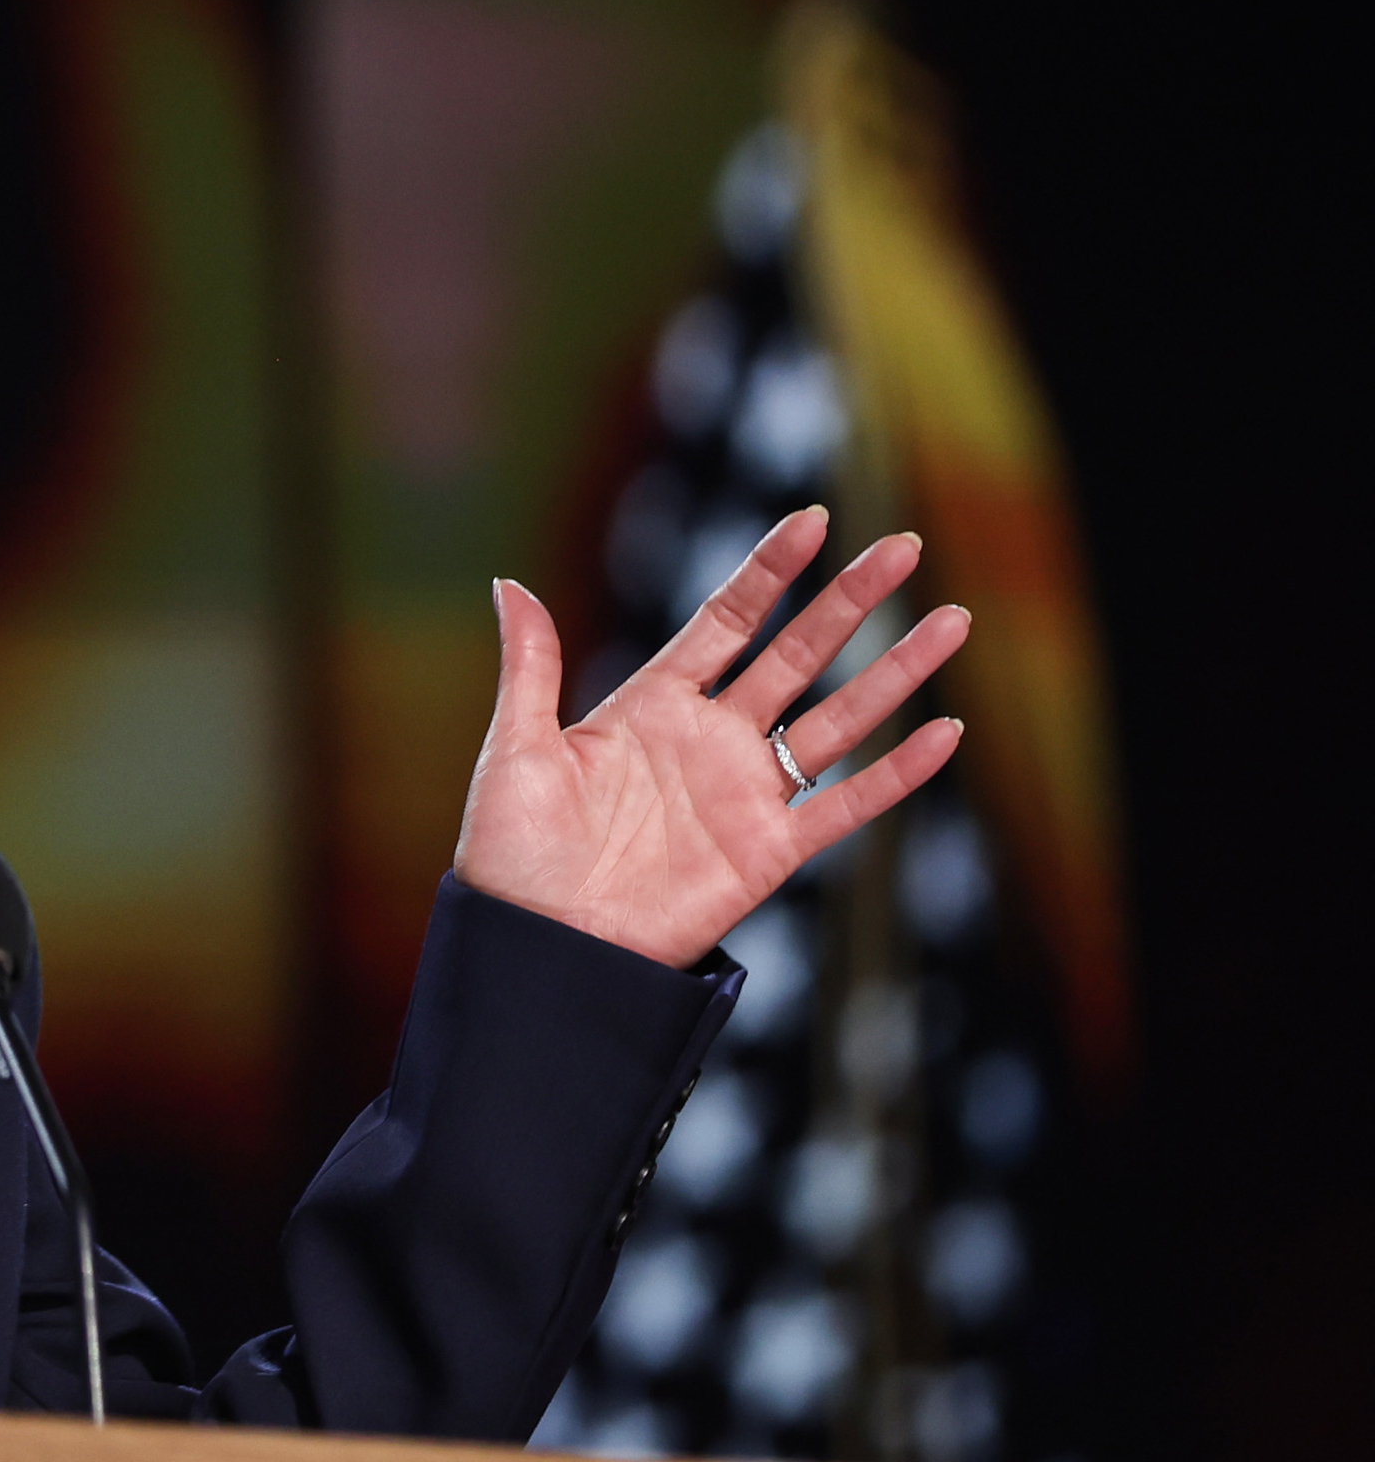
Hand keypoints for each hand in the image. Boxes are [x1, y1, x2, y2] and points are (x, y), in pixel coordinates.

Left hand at [453, 508, 966, 970]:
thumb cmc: (513, 850)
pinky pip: (846, 805)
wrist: (538, 943)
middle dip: (851, 599)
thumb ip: (531, 666)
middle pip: (798, 653)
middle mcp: (709, 738)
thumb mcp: (517, 748)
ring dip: (896, 672)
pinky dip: (897, 772)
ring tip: (953, 620)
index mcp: (651, 704)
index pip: (726, 619)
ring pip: (839, 718)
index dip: (769, 571)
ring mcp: (745, 792)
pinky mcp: (768, 851)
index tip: (813, 519)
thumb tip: (508, 585)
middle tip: (905, 545)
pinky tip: (945, 734)